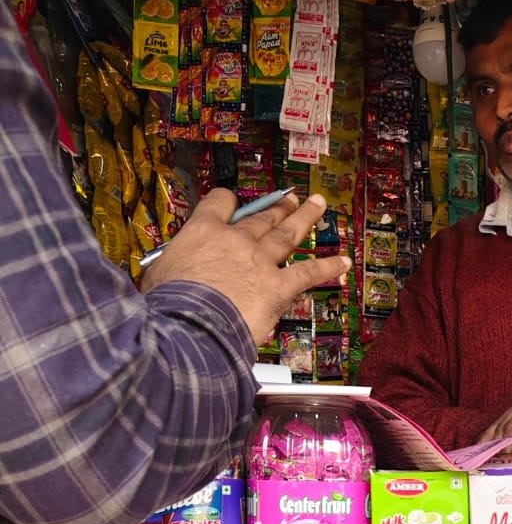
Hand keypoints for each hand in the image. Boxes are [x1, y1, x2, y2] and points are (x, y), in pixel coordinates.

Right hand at [140, 189, 350, 346]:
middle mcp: (235, 240)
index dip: (226, 202)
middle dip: (277, 206)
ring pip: (287, 234)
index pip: (217, 204)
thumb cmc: (166, 305)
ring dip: (305, 218)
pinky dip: (328, 268)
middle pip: (260, 218)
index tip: (230, 203)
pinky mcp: (278, 287)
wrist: (191, 325)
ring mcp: (260, 261)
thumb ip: (167, 269)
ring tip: (318, 205)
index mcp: (201, 233)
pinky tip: (344, 262)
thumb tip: (160, 278)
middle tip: (290, 198)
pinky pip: (308, 273)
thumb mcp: (155, 278)